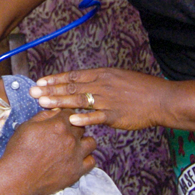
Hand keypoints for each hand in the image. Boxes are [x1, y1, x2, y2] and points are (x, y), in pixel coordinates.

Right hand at [1, 108, 95, 194]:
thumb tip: (55, 111)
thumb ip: (44, 116)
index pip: (70, 113)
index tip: (61, 120)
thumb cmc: (19, 151)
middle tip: (65, 134)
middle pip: (81, 127)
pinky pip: (91, 161)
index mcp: (59, 125)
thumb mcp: (27, 126)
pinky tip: (78, 159)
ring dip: (84, 142)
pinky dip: (86, 158)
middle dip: (74, 128)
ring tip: (74, 145)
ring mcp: (76, 155)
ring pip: (91, 142)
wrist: (18, 177)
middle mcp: (71, 138)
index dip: (65, 115)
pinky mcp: (77, 171)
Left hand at [29, 68, 170, 129]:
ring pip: (79, 101)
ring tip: (42, 103)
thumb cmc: (141, 89)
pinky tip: (70, 120)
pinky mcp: (115, 115)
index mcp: (102, 75)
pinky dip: (83, 118)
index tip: (40, 81)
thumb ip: (99, 82)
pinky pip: (96, 117)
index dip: (55, 79)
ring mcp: (108, 100)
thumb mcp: (118, 78)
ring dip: (59, 102)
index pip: (73, 76)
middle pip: (71, 87)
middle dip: (50, 90)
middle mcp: (102, 85)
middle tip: (32, 92)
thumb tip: (82, 85)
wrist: (161, 99)